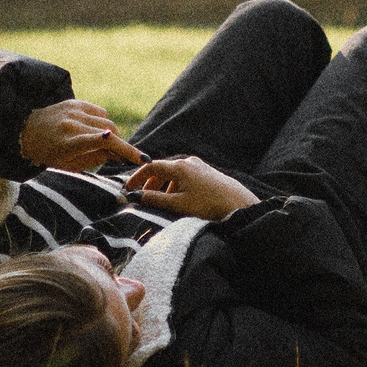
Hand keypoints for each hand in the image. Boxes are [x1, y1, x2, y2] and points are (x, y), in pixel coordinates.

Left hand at [19, 99, 144, 171]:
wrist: (26, 132)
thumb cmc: (49, 154)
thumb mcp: (70, 165)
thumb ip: (96, 159)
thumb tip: (118, 154)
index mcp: (67, 143)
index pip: (101, 143)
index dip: (124, 150)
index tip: (141, 159)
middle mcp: (71, 124)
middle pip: (110, 131)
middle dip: (121, 145)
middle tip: (123, 157)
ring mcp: (73, 110)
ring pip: (108, 121)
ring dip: (114, 134)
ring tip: (108, 146)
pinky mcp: (75, 102)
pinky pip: (100, 112)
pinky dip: (104, 123)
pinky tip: (98, 132)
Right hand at [123, 155, 259, 219]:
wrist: (239, 205)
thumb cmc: (208, 204)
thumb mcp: (178, 204)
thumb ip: (154, 200)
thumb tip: (133, 197)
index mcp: (179, 166)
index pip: (150, 166)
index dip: (136, 177)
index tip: (127, 189)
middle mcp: (188, 162)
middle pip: (162, 169)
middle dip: (149, 183)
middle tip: (141, 197)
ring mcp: (199, 166)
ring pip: (174, 174)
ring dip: (163, 186)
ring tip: (160, 202)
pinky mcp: (207, 173)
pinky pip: (185, 177)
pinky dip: (176, 186)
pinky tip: (179, 200)